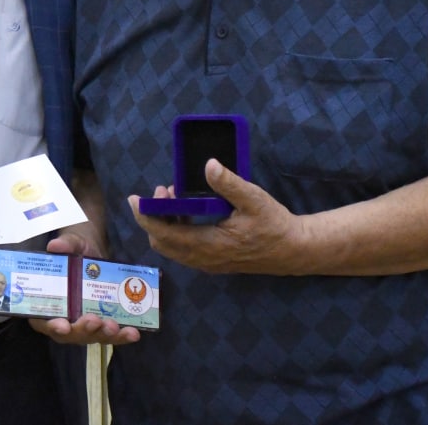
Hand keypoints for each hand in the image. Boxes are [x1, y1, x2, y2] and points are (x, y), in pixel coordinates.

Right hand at [27, 227, 140, 346]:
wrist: (94, 254)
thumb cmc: (76, 252)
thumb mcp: (72, 244)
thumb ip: (65, 245)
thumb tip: (56, 245)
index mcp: (47, 305)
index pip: (45, 321)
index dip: (52, 326)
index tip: (63, 325)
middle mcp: (64, 320)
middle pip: (71, 333)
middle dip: (83, 330)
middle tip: (94, 321)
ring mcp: (84, 325)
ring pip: (92, 337)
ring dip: (104, 335)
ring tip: (115, 327)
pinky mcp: (101, 324)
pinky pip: (110, 334)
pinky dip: (121, 336)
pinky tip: (132, 333)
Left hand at [129, 159, 301, 275]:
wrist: (292, 251)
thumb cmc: (274, 225)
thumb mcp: (254, 199)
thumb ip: (229, 183)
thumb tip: (209, 165)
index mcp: (209, 245)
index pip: (165, 234)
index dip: (146, 216)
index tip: (135, 199)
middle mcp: (204, 259)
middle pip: (163, 243)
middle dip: (154, 217)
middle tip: (160, 191)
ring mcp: (208, 263)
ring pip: (172, 248)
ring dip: (165, 223)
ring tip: (171, 196)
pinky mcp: (213, 262)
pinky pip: (184, 250)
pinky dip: (176, 231)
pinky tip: (185, 211)